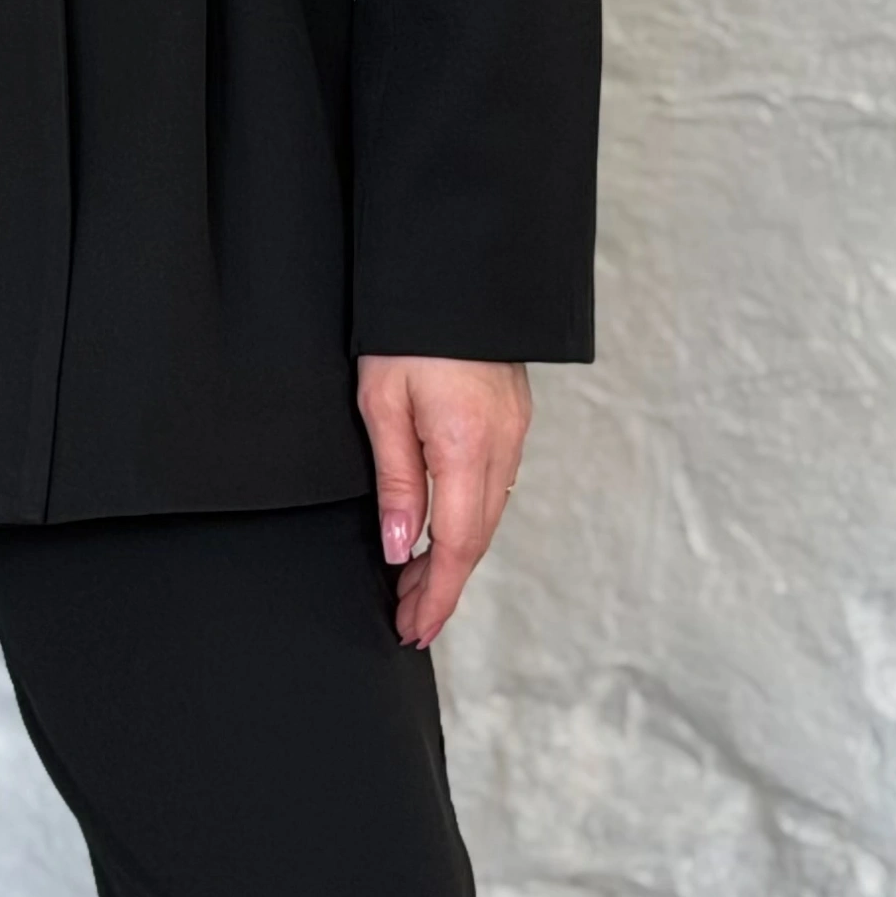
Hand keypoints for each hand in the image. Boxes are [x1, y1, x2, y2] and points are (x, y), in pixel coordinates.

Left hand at [358, 354, 530, 649]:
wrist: (452, 268)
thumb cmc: (406, 329)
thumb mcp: (381, 403)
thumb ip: (397, 479)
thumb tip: (402, 548)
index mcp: (467, 446)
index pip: (458, 544)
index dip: (437, 594)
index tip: (413, 628)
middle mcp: (503, 445)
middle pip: (478, 538)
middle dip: (444, 586)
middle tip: (410, 622)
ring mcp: (514, 430)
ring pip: (490, 514)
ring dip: (456, 556)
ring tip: (419, 587)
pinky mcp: (513, 416)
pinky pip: (496, 485)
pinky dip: (470, 519)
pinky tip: (446, 530)